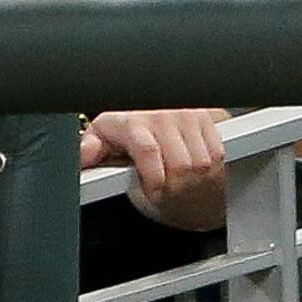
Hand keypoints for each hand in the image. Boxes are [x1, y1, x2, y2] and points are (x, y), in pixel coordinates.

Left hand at [83, 107, 229, 232]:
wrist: (160, 122)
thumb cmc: (128, 137)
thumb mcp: (104, 142)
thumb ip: (91, 148)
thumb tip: (86, 153)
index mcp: (132, 118)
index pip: (148, 150)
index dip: (153, 178)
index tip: (152, 189)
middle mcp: (162, 112)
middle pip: (179, 164)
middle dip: (172, 183)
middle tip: (162, 186)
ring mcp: (188, 114)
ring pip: (199, 162)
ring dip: (190, 177)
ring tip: (174, 177)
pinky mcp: (209, 117)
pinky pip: (215, 154)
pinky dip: (206, 167)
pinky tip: (191, 166)